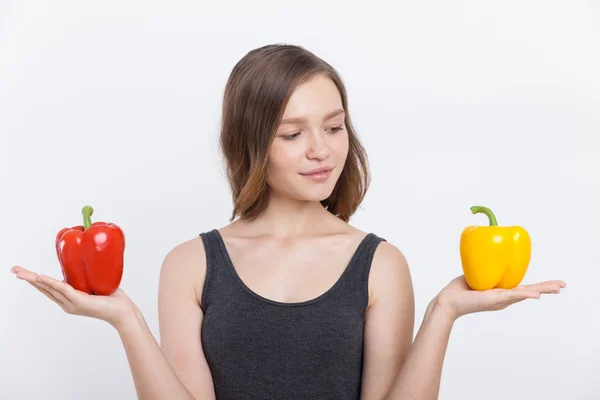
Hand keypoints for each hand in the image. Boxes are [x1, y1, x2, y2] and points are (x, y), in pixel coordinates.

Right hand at [11, 265, 137, 327]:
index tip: (24, 272)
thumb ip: (90, 276)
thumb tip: (90, 260)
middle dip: (28, 279)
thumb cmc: (113, 299)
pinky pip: (62, 289)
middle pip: (43, 288)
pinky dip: (50, 283)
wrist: (122, 311)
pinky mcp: (80, 301)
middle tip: (14, 270)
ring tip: (20, 273)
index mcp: (69, 299)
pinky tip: (40, 278)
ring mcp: (72, 303)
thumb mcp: (97, 284)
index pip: (49, 288)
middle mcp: (67, 303)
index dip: (35, 280)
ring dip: (34, 279)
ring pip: (49, 288)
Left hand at [434, 275, 565, 321]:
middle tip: (562, 286)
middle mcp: (504, 298)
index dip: (538, 286)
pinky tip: (537, 295)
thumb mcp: (477, 275)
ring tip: (557, 288)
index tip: (552, 284)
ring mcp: (500, 299)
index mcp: (501, 293)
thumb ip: (485, 268)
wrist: (449, 300)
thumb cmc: (460, 289)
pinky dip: (525, 294)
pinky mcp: (494, 298)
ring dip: (542, 290)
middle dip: (546, 288)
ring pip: (525, 293)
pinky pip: (513, 295)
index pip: (524, 288)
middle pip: (530, 292)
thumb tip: (488, 253)